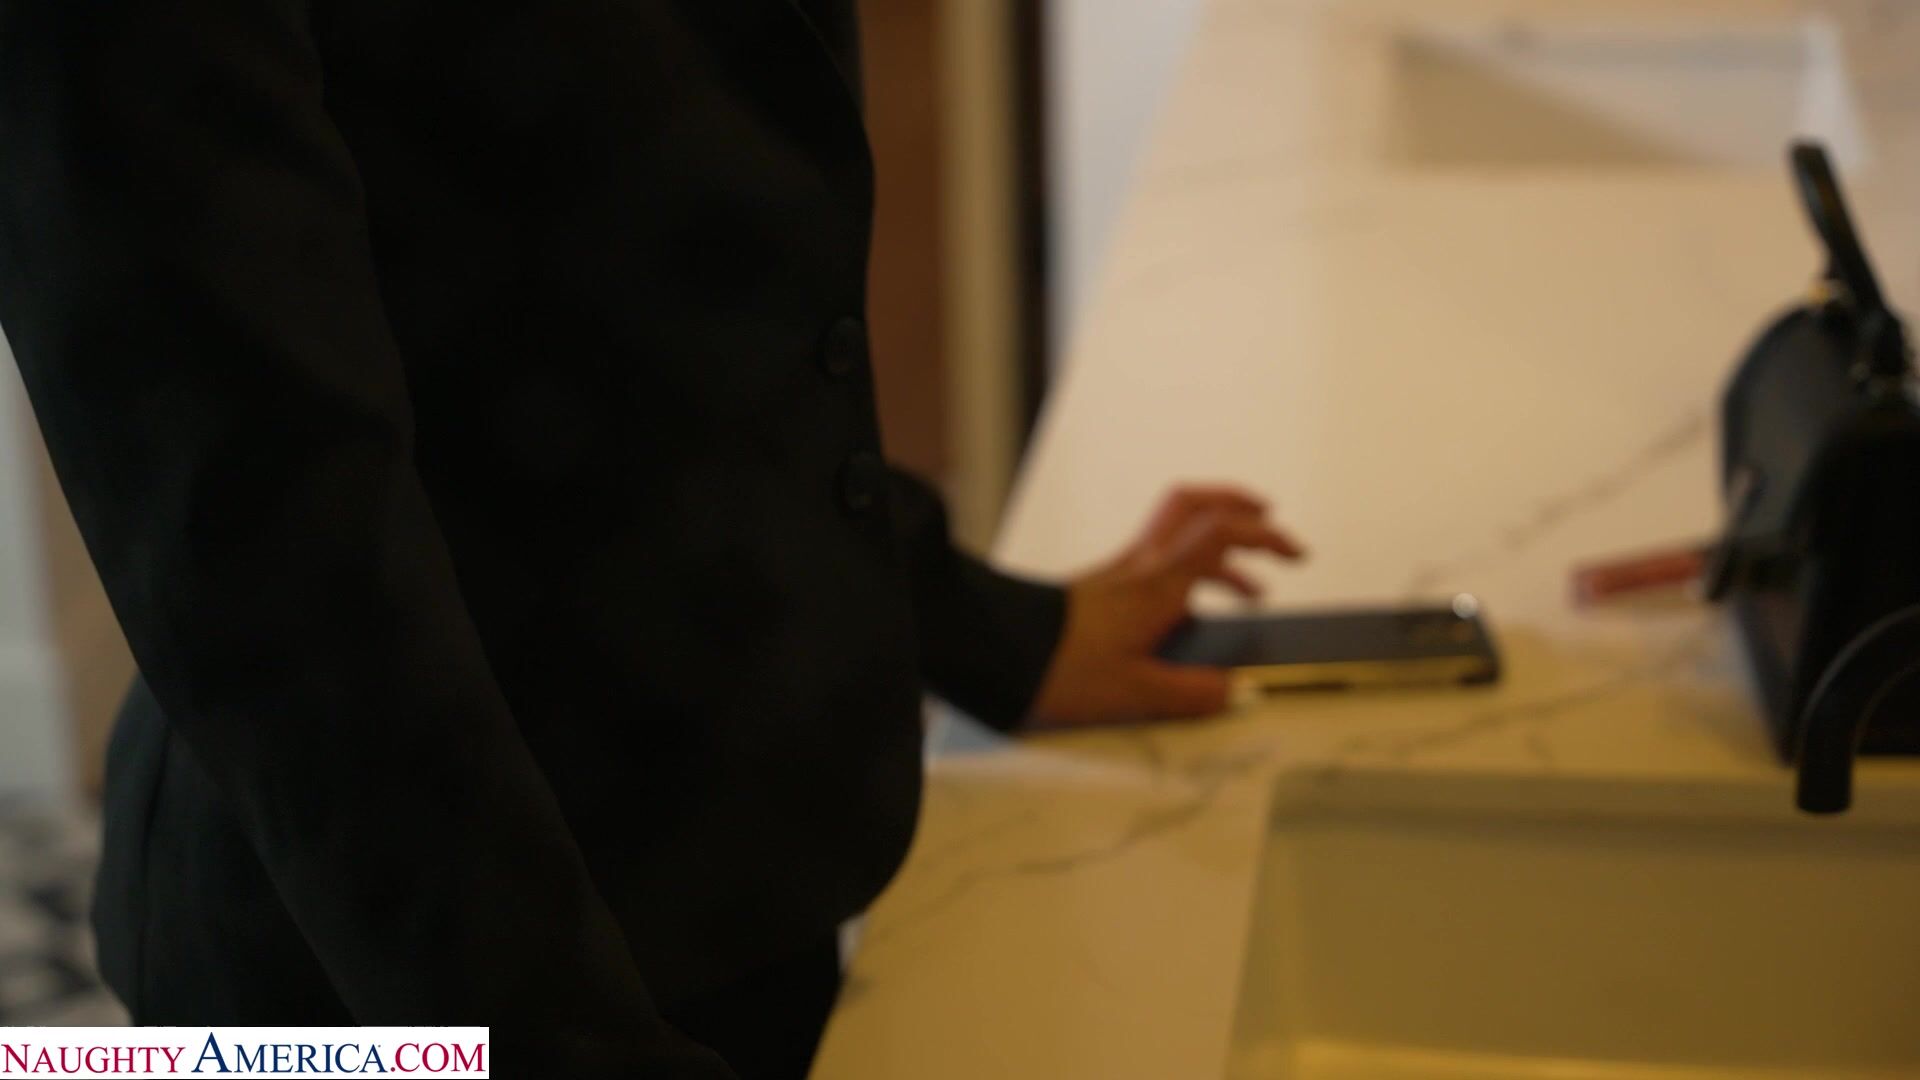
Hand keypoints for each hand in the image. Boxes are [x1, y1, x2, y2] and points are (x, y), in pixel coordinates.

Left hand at [1026, 485, 1305, 727]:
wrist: (997, 652)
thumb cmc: (1060, 668)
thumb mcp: (1134, 693)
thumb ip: (1190, 693)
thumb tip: (1233, 691)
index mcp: (1158, 584)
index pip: (1221, 530)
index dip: (1264, 533)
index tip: (1295, 554)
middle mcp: (1142, 566)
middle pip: (1195, 505)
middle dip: (1240, 507)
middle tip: (1272, 527)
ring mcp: (1120, 573)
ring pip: (1179, 536)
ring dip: (1220, 553)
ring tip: (1250, 594)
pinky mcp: (1102, 588)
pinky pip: (1158, 565)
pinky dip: (1188, 577)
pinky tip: (1192, 617)